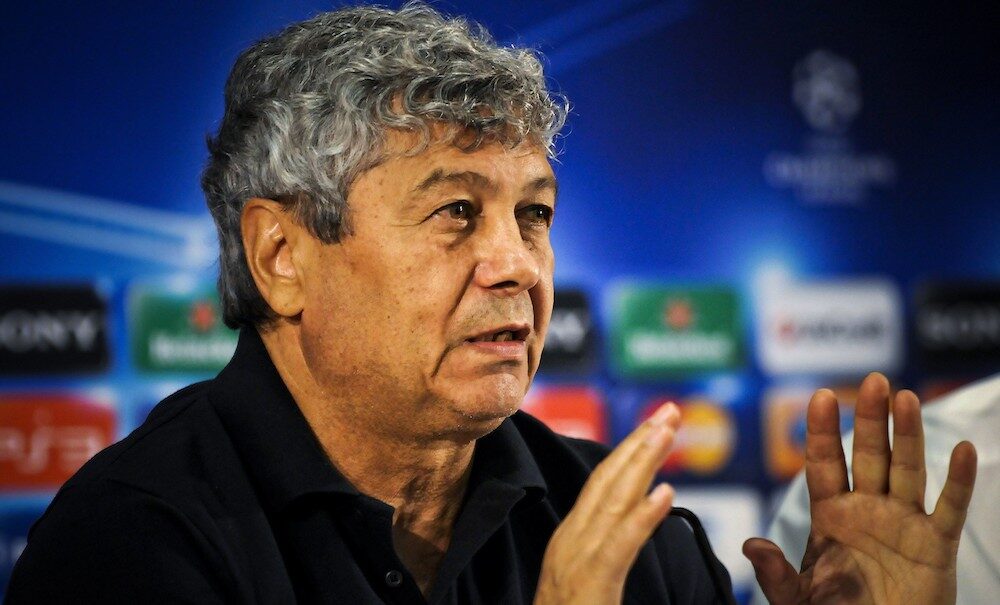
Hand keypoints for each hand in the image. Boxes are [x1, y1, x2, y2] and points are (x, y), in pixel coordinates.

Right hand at [534, 403, 680, 603]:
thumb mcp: (585, 575)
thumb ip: (605, 544)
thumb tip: (634, 514)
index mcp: (573, 536)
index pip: (603, 483)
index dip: (629, 449)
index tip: (656, 423)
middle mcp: (573, 539)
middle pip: (607, 480)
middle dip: (639, 440)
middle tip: (670, 410)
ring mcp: (579, 558)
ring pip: (613, 500)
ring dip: (642, 461)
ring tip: (667, 431)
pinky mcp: (592, 581)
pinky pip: (621, 544)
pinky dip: (643, 516)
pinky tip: (664, 493)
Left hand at [744, 373, 977, 603]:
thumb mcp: (799, 599)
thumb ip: (776, 574)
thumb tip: (752, 545)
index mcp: (831, 515)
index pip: (824, 463)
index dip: (822, 431)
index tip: (821, 396)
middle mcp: (867, 509)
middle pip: (869, 455)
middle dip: (869, 418)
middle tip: (874, 380)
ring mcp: (903, 523)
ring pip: (907, 470)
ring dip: (908, 435)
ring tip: (906, 398)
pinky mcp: (936, 545)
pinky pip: (949, 508)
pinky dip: (958, 480)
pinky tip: (961, 450)